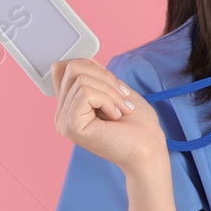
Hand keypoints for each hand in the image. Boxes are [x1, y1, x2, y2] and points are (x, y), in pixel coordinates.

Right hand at [51, 58, 165, 173]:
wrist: (149, 151)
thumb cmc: (138, 125)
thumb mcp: (115, 90)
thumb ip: (95, 76)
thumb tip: (84, 60)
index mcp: (69, 106)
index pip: (63, 67)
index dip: (90, 66)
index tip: (113, 86)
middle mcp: (61, 115)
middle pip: (71, 68)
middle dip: (105, 78)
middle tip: (122, 99)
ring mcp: (63, 121)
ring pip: (81, 80)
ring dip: (110, 92)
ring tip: (121, 111)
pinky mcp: (70, 127)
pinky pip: (86, 93)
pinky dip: (108, 100)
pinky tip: (115, 117)